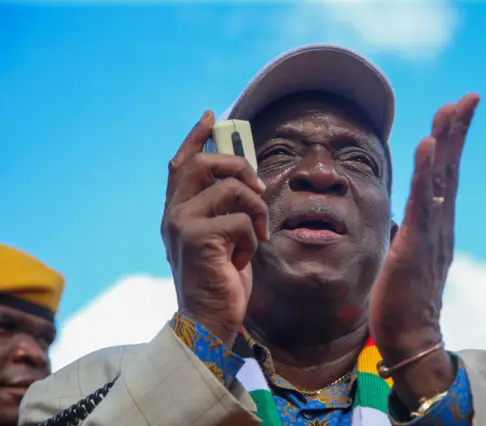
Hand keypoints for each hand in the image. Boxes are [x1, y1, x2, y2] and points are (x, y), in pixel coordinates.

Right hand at [161, 111, 268, 345]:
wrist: (210, 320)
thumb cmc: (221, 279)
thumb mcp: (224, 237)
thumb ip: (226, 208)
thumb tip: (248, 179)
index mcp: (179, 211)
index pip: (181, 164)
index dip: (196, 137)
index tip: (211, 117)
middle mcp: (173, 213)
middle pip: (205, 163)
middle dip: (239, 166)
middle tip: (258, 187)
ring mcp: (181, 224)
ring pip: (231, 189)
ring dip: (255, 210)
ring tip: (256, 235)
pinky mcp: (195, 237)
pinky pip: (240, 220)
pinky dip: (252, 238)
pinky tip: (243, 258)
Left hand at [369, 93, 479, 365]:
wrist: (412, 337)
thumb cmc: (405, 299)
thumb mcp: (407, 256)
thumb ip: (409, 232)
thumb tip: (402, 218)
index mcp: (437, 226)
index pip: (445, 177)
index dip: (451, 144)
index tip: (456, 112)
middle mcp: (441, 225)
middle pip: (450, 169)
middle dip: (456, 132)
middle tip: (466, 98)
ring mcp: (432, 234)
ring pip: (441, 180)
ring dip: (446, 142)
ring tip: (451, 109)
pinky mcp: (416, 246)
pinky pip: (423, 203)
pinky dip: (427, 172)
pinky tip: (428, 146)